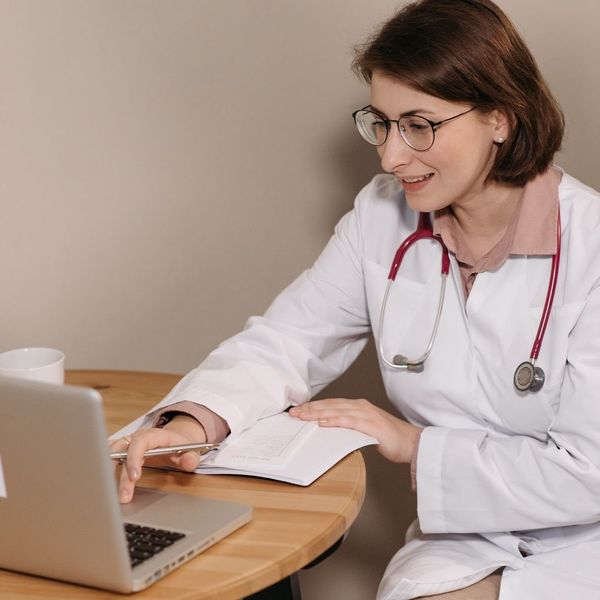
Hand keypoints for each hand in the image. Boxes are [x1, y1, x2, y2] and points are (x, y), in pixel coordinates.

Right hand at [109, 415, 206, 503]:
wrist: (175, 439)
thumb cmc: (180, 446)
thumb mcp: (190, 451)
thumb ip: (191, 457)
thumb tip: (188, 462)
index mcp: (154, 435)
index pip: (140, 442)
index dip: (134, 458)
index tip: (135, 477)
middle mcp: (138, 436)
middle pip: (123, 450)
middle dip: (122, 474)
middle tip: (124, 496)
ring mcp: (128, 442)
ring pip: (112, 452)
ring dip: (109, 471)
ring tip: (109, 493)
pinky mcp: (122, 449)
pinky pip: (109, 454)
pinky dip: (104, 465)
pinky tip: (102, 482)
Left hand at [288, 398, 421, 463]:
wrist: (412, 444)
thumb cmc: (390, 439)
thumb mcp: (364, 431)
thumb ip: (350, 428)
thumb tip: (331, 432)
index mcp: (358, 406)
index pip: (331, 404)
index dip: (314, 406)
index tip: (299, 410)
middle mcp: (361, 406)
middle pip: (330, 405)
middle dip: (310, 408)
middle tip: (294, 413)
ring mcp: (366, 414)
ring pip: (336, 410)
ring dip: (317, 413)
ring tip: (302, 416)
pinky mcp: (372, 424)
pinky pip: (349, 421)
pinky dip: (334, 420)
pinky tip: (323, 422)